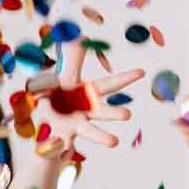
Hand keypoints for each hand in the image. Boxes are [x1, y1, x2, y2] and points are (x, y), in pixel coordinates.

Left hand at [17, 42, 142, 153]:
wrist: (47, 120)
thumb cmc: (61, 96)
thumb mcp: (64, 76)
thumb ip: (74, 58)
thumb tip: (80, 35)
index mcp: (89, 94)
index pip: (110, 85)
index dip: (125, 78)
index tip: (141, 73)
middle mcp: (87, 111)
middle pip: (103, 112)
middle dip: (114, 112)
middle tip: (127, 114)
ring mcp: (77, 125)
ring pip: (91, 131)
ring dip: (102, 136)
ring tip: (114, 142)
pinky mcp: (63, 137)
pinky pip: (64, 144)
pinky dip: (64, 148)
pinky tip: (67, 153)